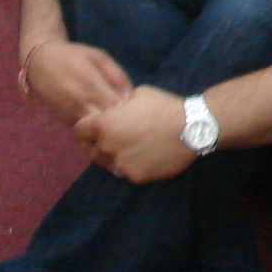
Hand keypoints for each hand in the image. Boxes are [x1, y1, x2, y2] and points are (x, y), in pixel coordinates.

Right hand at [23, 39, 131, 127]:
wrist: (40, 62)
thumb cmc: (74, 56)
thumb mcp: (99, 57)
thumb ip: (117, 75)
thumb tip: (130, 95)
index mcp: (91, 84)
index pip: (117, 107)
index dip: (129, 109)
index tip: (135, 105)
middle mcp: (79, 102)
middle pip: (106, 123)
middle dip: (119, 122)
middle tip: (127, 115)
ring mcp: (69, 114)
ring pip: (94, 131)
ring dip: (106, 127)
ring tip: (114, 118)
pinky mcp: (63, 120)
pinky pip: (83, 130)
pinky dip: (93, 128)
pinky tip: (98, 118)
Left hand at [76, 84, 194, 182]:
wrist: (192, 128)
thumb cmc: (164, 106)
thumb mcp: (138, 94)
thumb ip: (120, 104)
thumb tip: (116, 109)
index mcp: (104, 124)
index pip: (79, 131)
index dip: (86, 128)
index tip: (95, 128)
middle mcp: (107, 147)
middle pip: (90, 150)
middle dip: (99, 144)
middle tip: (117, 138)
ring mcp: (120, 164)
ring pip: (107, 163)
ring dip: (114, 156)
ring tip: (132, 149)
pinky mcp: (135, 177)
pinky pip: (127, 172)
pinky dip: (133, 166)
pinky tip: (146, 157)